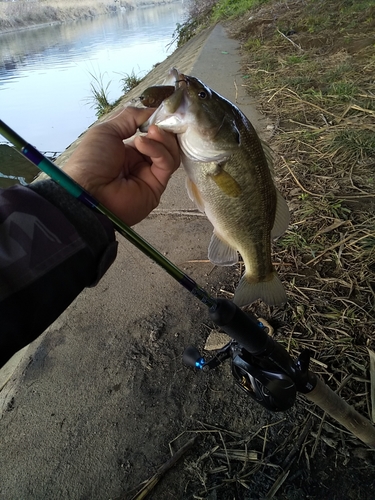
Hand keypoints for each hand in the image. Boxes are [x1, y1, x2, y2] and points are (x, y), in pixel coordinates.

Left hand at [63, 106, 179, 225]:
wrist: (88, 192)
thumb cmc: (91, 160)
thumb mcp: (106, 130)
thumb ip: (130, 118)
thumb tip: (153, 111)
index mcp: (127, 149)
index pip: (151, 133)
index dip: (158, 121)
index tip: (162, 111)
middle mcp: (140, 162)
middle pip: (165, 142)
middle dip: (164, 129)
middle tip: (157, 123)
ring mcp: (150, 175)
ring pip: (170, 152)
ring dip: (162, 138)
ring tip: (149, 133)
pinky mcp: (157, 186)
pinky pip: (167, 164)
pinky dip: (158, 150)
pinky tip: (142, 144)